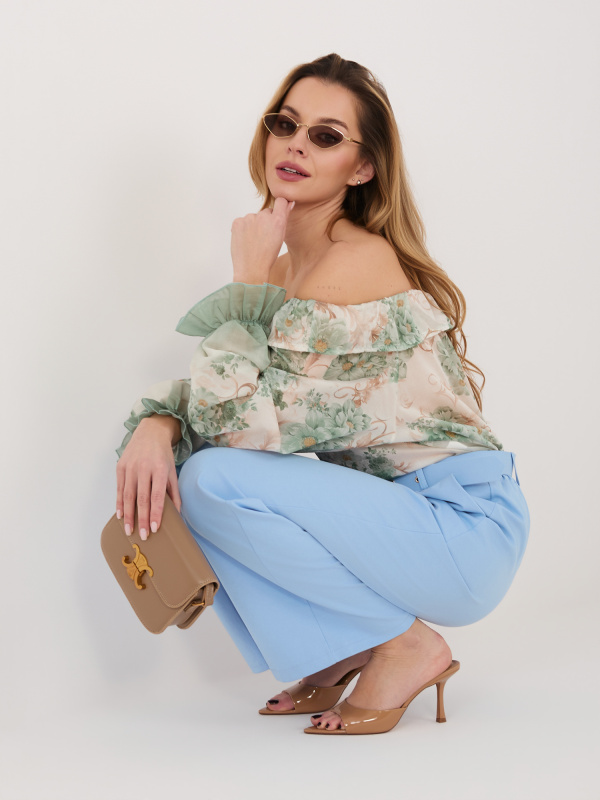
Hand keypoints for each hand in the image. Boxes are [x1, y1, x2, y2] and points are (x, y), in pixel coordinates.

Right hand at [115, 415, 181, 540]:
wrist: (150, 432)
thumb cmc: (163, 455)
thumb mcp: (172, 470)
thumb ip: (174, 492)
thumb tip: (178, 514)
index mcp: (160, 469)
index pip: (157, 496)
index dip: (155, 513)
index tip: (154, 528)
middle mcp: (144, 468)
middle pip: (142, 498)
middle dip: (142, 519)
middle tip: (142, 536)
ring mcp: (130, 467)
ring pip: (128, 495)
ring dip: (128, 515)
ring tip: (129, 530)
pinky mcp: (120, 466)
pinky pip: (119, 488)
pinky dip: (119, 503)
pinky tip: (120, 516)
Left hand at [231, 197, 294, 283]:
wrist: (251, 269)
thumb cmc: (268, 256)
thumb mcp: (280, 237)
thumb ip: (284, 218)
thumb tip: (289, 203)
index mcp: (277, 220)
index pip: (281, 201)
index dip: (280, 206)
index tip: (278, 212)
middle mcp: (263, 216)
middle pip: (266, 212)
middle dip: (266, 221)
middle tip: (264, 238)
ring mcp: (249, 218)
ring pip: (254, 218)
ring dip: (254, 226)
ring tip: (254, 242)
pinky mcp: (237, 222)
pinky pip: (242, 222)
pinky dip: (243, 229)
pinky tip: (246, 241)